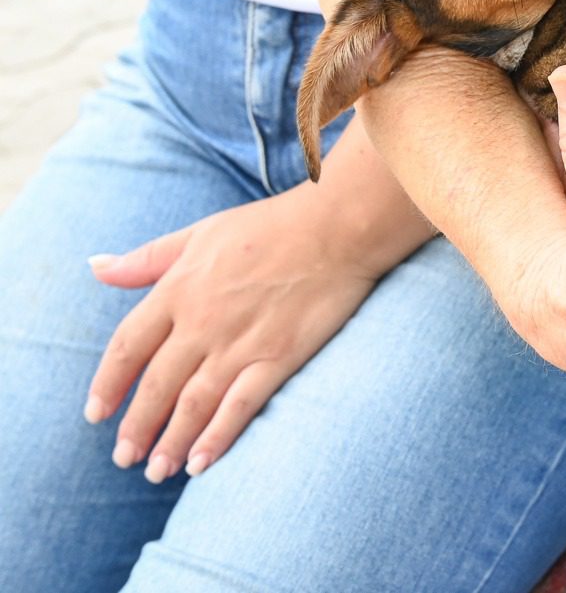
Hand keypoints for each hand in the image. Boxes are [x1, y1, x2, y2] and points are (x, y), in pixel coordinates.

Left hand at [83, 185, 388, 481]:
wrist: (337, 227)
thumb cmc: (270, 225)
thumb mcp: (199, 233)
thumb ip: (147, 258)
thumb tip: (95, 265)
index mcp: (178, 289)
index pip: (127, 347)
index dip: (107, 385)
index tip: (95, 414)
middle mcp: (202, 322)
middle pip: (156, 385)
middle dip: (137, 427)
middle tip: (124, 458)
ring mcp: (240, 342)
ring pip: (192, 403)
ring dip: (170, 442)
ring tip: (156, 472)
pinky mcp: (278, 357)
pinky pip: (240, 405)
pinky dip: (217, 436)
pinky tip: (201, 463)